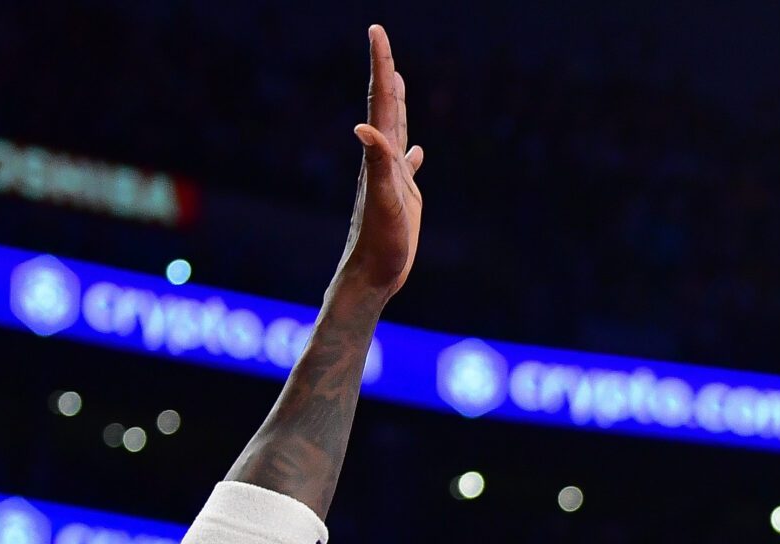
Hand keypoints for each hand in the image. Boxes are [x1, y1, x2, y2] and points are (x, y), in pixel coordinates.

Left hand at [341, 25, 425, 298]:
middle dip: (384, 72)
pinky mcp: (402, 198)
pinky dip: (412, 152)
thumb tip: (363, 126)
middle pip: (385, 107)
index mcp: (380, 156)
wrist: (372, 276)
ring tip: (396, 78)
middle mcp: (383, 161)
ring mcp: (393, 179)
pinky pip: (407, 167)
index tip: (376, 30)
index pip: (381, 101)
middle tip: (380, 40)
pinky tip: (417, 150)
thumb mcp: (382, 202)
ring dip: (396, 103)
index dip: (380, 65)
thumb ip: (377, 164)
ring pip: (396, 131)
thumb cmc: (379, 244)